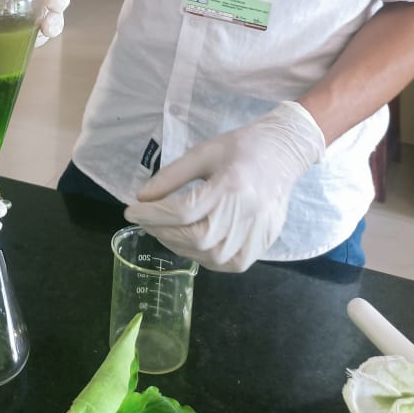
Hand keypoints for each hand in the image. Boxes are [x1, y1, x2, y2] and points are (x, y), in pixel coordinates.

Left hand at [124, 101, 324, 271]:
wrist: (282, 154)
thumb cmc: (240, 148)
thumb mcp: (202, 153)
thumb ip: (171, 176)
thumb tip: (142, 198)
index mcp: (231, 185)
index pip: (184, 211)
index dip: (153, 214)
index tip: (130, 211)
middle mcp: (247, 214)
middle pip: (195, 238)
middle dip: (162, 231)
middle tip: (145, 221)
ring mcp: (258, 234)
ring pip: (210, 257)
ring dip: (179, 247)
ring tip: (164, 230)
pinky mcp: (263, 246)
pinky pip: (228, 264)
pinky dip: (204, 258)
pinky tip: (191, 243)